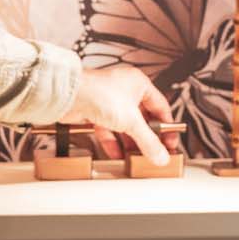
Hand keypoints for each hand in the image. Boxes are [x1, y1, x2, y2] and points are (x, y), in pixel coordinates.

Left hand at [60, 64, 174, 164]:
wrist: (69, 96)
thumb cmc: (98, 93)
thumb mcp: (131, 121)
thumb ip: (148, 141)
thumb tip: (160, 154)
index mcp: (138, 83)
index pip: (160, 106)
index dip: (166, 126)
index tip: (169, 142)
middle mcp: (124, 90)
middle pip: (142, 117)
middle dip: (146, 136)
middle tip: (154, 151)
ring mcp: (109, 101)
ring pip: (125, 124)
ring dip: (130, 141)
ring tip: (136, 156)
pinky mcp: (95, 111)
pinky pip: (109, 129)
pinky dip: (113, 142)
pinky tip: (117, 154)